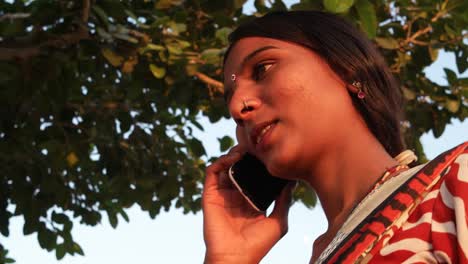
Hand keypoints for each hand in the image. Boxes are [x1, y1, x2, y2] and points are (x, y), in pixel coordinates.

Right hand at [202, 146, 294, 263]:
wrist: (237, 257)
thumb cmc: (258, 245)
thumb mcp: (278, 221)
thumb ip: (284, 200)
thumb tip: (292, 181)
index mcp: (250, 200)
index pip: (254, 175)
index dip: (259, 162)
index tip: (268, 152)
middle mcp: (235, 195)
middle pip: (239, 167)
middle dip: (246, 154)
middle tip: (256, 145)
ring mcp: (222, 194)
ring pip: (225, 166)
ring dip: (233, 154)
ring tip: (244, 148)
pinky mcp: (210, 195)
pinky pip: (212, 172)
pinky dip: (221, 161)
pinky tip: (233, 158)